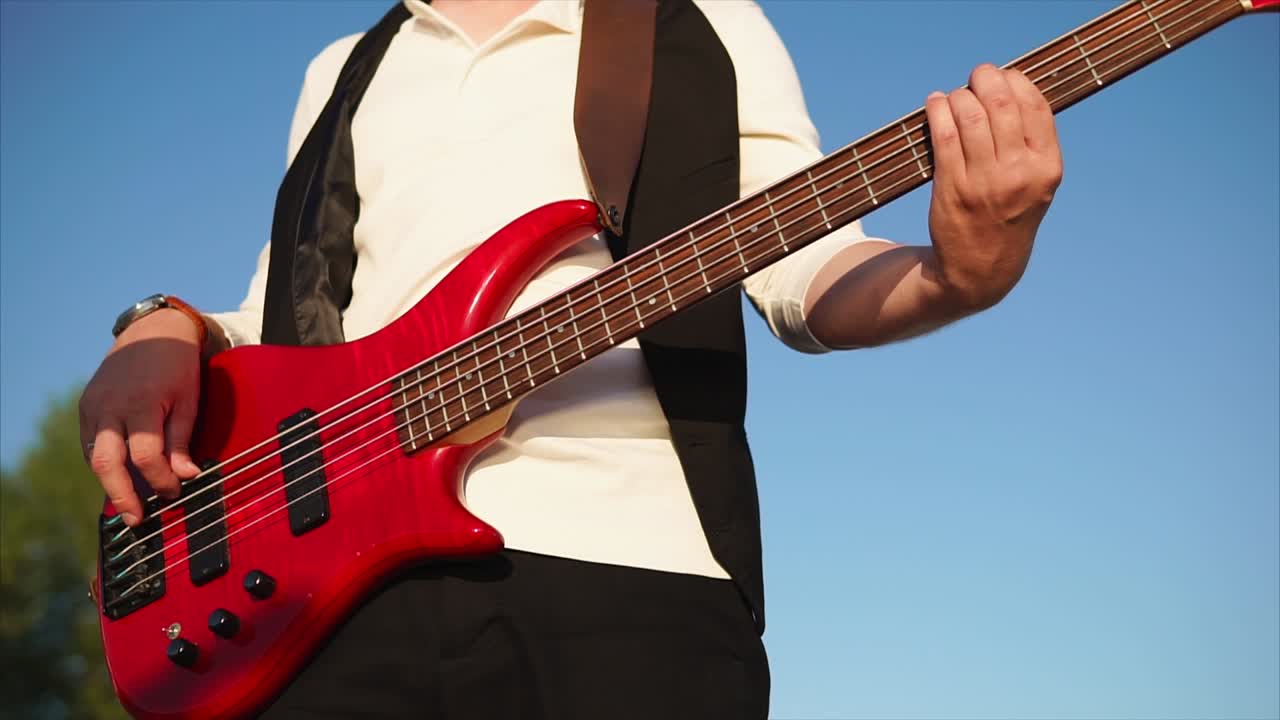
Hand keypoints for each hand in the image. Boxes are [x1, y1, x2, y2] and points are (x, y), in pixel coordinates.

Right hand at [79, 309, 204, 525]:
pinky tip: (120, 477)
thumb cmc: (177, 366)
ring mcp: (93, 406)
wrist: (151, 331)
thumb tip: (186, 476)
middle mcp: (111, 406)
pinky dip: (104, 463)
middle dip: (121, 495)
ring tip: (129, 505)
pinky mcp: (86, 406)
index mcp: (142, 403)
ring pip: (95, 456)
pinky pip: (91, 443)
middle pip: (107, 462)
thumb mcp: (189, 399)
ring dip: (110, 483)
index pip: (146, 455)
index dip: (160, 479)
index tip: (175, 492)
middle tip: (136, 520)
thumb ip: (182, 439)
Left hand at [924, 64, 1062, 309]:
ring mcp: (984, 181)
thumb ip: (1031, 144)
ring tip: (954, 96)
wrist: (981, 269)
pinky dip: (938, 111)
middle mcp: (1019, 173)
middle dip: (986, 79)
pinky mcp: (952, 186)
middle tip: (977, 76)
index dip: (1017, 81)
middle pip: (1001, 104)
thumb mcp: (1036, 184)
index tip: (1004, 77)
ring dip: (959, 96)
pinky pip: (944, 135)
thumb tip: (1011, 90)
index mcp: (1047, 168)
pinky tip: (936, 104)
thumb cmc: (1008, 216)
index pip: (1035, 105)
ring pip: (970, 115)